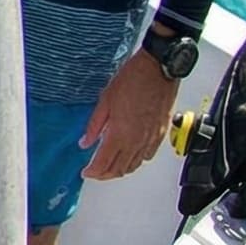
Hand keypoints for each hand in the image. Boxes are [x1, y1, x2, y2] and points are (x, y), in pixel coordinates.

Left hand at [80, 45, 180, 181]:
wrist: (158, 70)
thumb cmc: (132, 80)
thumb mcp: (104, 101)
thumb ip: (95, 126)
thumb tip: (85, 142)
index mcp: (120, 133)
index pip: (104, 163)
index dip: (93, 172)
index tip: (85, 172)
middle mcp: (137, 140)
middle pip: (120, 169)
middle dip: (105, 174)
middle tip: (94, 172)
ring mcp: (151, 139)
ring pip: (135, 165)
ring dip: (120, 170)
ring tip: (108, 167)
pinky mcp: (161, 134)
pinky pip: (147, 156)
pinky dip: (136, 161)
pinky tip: (129, 156)